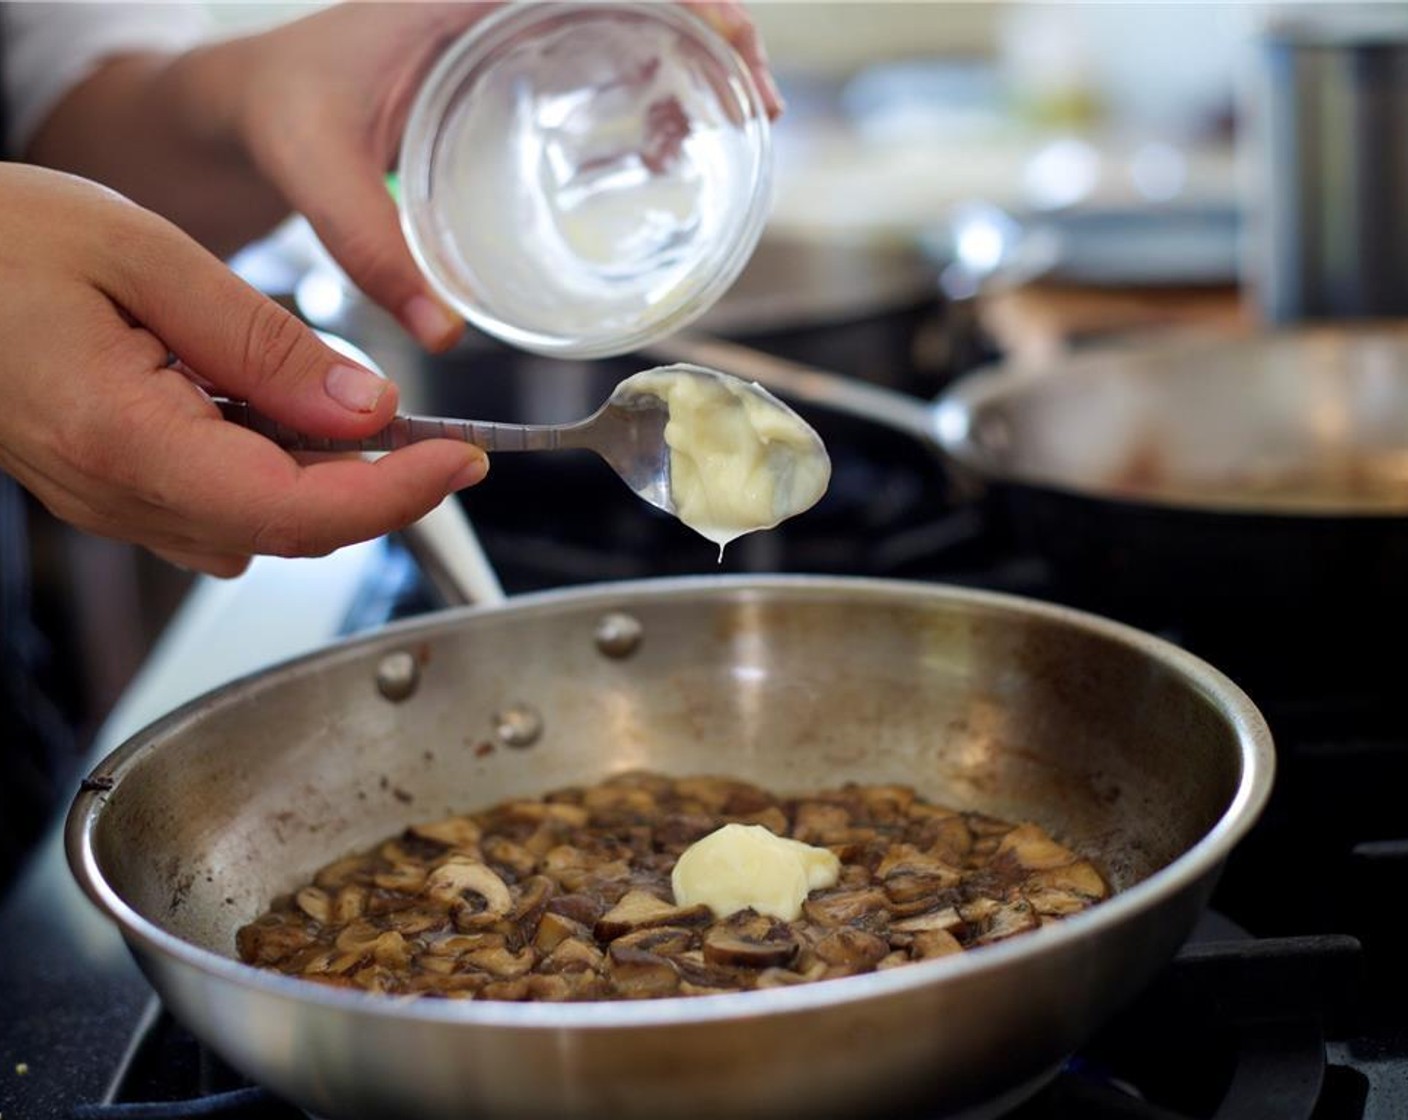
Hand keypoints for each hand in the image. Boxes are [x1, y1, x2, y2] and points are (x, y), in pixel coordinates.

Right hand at [0, 165, 486, 576]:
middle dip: (378, 488)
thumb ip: (264, 344)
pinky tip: (277, 414)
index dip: (397, 496)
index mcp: (128, 441)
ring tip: (348, 408)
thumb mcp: (147, 258)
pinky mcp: (117, 489)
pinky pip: (222, 506)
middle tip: (435, 431)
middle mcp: (121, 494)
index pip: (299, 511)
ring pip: (263, 526)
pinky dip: (277, 473)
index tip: (462, 460)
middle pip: (292, 529)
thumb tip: (366, 408)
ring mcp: (115, 502)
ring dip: (328, 481)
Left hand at [213, 2, 781, 350]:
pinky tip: (670, 149)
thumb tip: (444, 332)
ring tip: (725, 134)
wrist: (254, 99)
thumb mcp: (314, 168)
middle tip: (756, 109)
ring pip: (635, 23)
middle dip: (716, 32)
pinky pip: (608, 61)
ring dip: (695, 65)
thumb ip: (369, 247)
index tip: (731, 47)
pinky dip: (656, 95)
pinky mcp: (518, 66)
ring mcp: (515, 28)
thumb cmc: (281, 109)